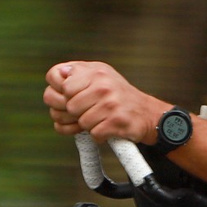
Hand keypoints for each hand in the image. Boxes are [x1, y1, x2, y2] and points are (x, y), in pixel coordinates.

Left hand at [44, 60, 168, 143]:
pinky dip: (100, 135)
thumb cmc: (118, 97)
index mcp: (95, 71)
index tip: (72, 100)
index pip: (61, 84)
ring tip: (101, 119)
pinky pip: (94, 133)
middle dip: (76, 114)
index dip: (61, 96)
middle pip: (69, 106)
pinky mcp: (117, 120)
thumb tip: (58, 75)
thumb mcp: (100, 77)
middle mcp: (103, 84)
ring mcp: (111, 103)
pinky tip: (108, 128)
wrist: (147, 114)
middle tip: (88, 113)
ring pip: (82, 122)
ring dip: (90, 126)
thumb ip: (78, 74)